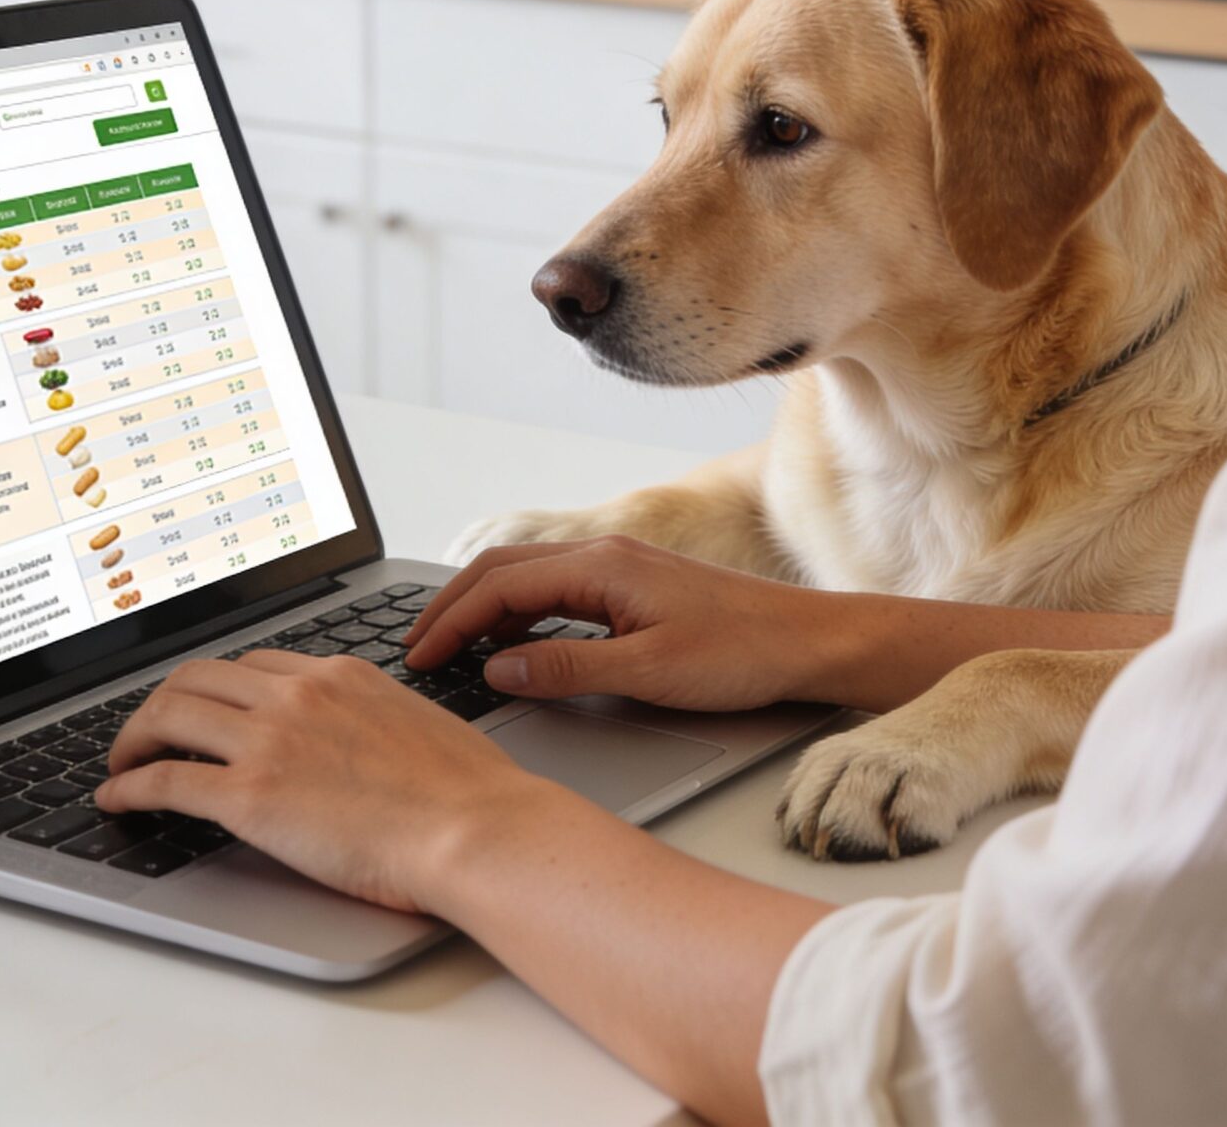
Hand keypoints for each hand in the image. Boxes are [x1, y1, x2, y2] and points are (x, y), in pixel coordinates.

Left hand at [94, 650, 572, 914]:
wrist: (476, 828)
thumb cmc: (469, 794)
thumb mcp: (419, 726)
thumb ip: (375, 720)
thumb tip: (363, 743)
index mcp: (339, 676)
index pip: (254, 666)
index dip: (216, 689)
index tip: (204, 709)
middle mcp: (297, 695)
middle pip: (197, 677)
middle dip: (162, 703)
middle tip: (148, 733)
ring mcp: (269, 741)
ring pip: (168, 715)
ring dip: (132, 739)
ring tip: (122, 764)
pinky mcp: (249, 796)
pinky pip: (165, 780)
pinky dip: (128, 786)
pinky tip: (117, 798)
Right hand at [402, 536, 859, 711]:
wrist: (811, 641)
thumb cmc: (744, 655)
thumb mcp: (649, 673)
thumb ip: (567, 669)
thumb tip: (496, 669)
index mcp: (603, 566)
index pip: (499, 585)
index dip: (450, 622)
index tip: (419, 658)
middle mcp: (606, 554)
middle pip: (502, 569)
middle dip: (450, 606)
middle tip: (415, 650)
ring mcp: (620, 566)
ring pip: (526, 576)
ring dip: (481, 608)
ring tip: (450, 651)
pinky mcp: (634, 585)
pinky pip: (555, 589)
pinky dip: (517, 612)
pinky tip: (512, 645)